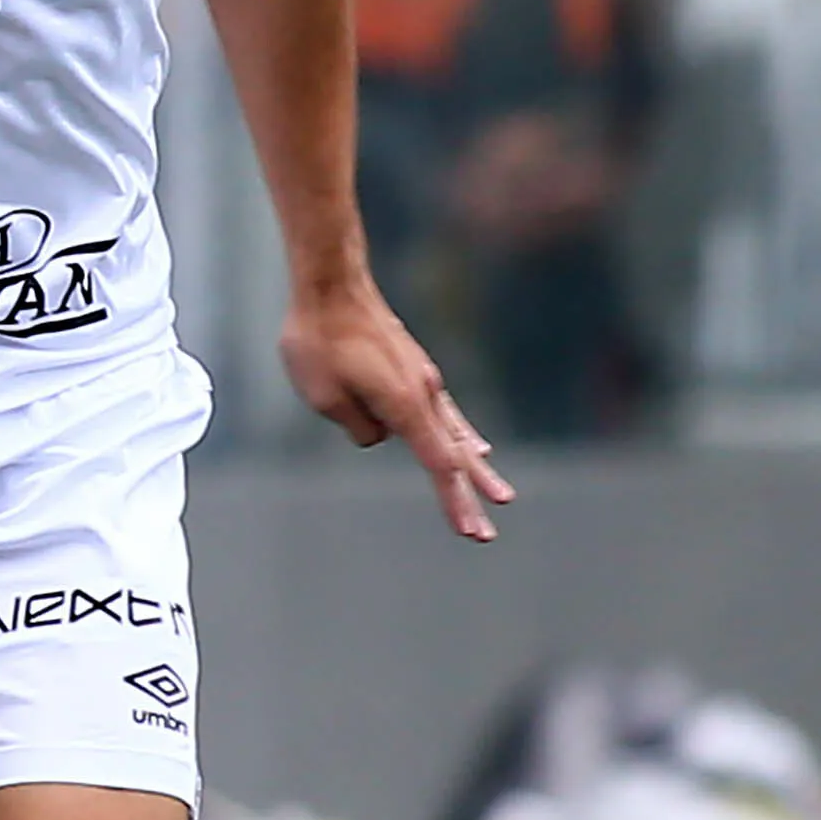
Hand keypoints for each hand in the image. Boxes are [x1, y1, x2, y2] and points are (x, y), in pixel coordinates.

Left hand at [280, 279, 515, 541]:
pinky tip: (478, 447)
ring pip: (456, 434)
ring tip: (499, 494)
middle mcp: (424, 393)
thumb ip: (359, 427)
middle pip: (454, 456)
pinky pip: (445, 413)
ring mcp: (422, 380)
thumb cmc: (321, 340)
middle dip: (469, 497)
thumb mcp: (326, 398)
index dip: (454, 502)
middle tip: (485, 536)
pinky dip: (462, 435)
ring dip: (473, 468)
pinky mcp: (413, 370)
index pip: (438, 465)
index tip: (471, 532)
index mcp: (406, 405)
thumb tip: (379, 432)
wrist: (332, 283)